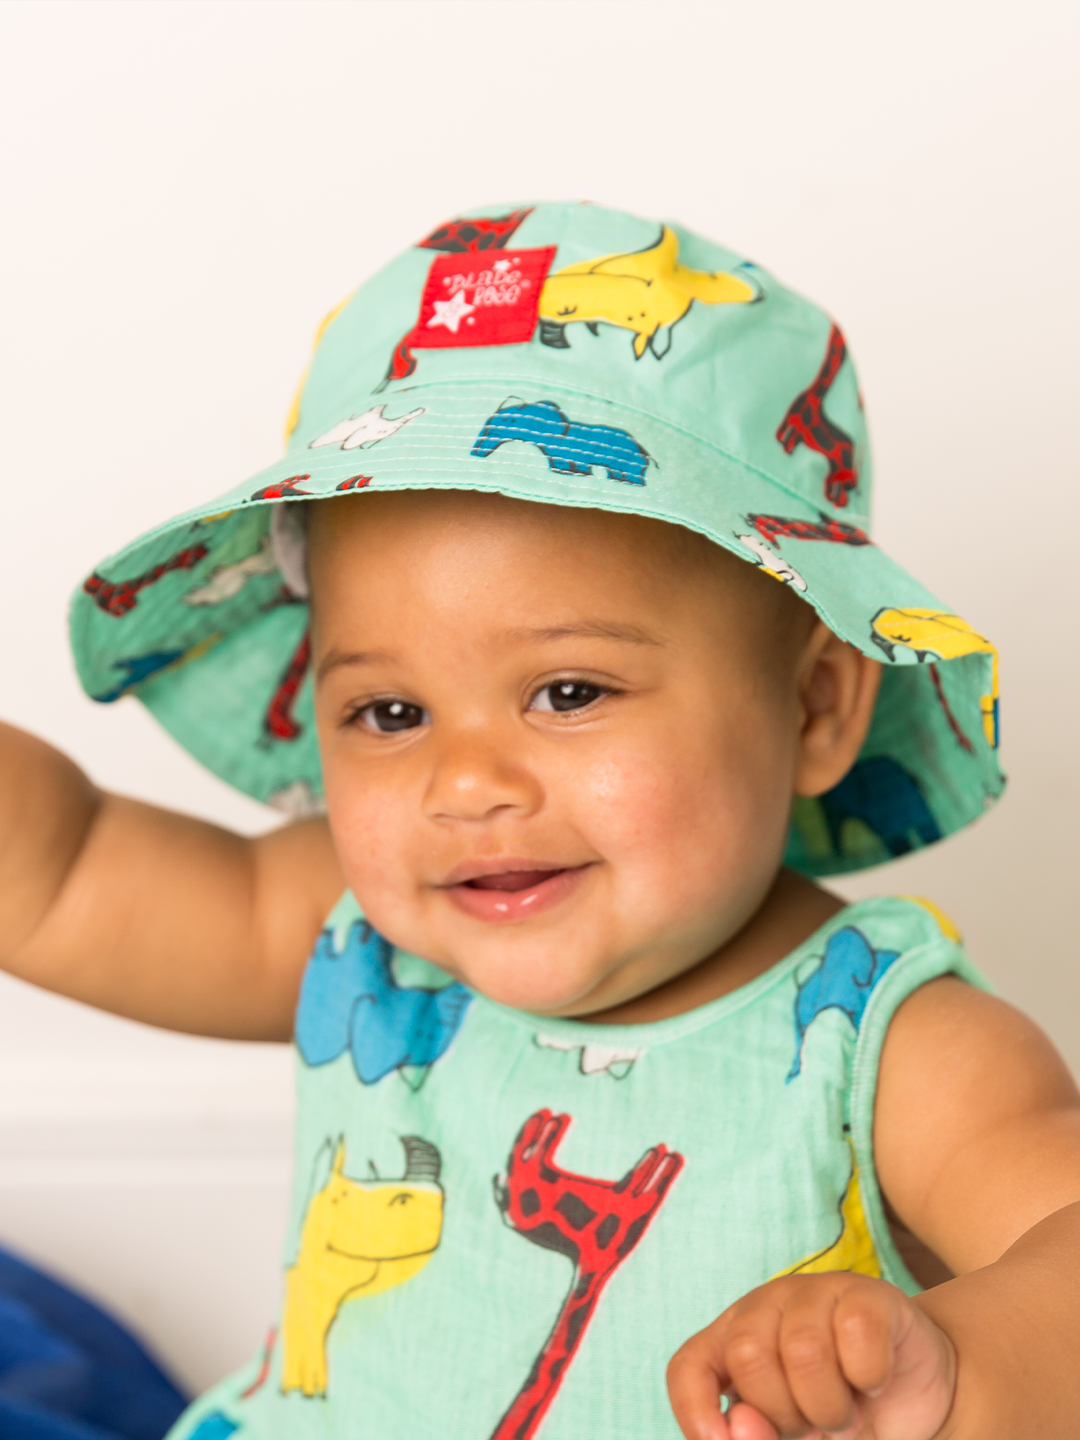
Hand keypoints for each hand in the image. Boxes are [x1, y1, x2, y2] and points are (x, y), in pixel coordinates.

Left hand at [667, 1273, 955, 1439]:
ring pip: (802, 1350)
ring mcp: (814, 1291)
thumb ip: (763, 1437)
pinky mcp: (866, 1292)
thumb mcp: (797, 1436)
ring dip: (831, 1406)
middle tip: (815, 1423)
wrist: (913, 1392)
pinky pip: (857, 1334)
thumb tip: (740, 1423)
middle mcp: (764, 1308)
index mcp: (732, 1342)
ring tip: (847, 1410)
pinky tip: (874, 1382)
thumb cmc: (840, 1415)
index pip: (688, 1367)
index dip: (693, 1409)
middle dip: (784, 1413)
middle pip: (748, 1357)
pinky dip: (869, 1378)